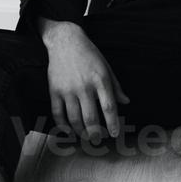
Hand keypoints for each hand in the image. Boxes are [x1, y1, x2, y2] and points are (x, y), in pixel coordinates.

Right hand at [43, 25, 129, 142]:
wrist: (65, 41)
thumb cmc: (89, 54)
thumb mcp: (106, 67)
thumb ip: (116, 86)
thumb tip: (126, 102)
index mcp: (100, 80)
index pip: (109, 107)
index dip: (112, 123)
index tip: (115, 134)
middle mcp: (84, 86)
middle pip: (91, 117)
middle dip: (95, 133)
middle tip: (98, 140)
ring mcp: (68, 89)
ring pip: (74, 119)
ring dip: (81, 132)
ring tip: (86, 136)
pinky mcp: (55, 90)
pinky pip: (57, 113)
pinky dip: (62, 125)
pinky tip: (68, 131)